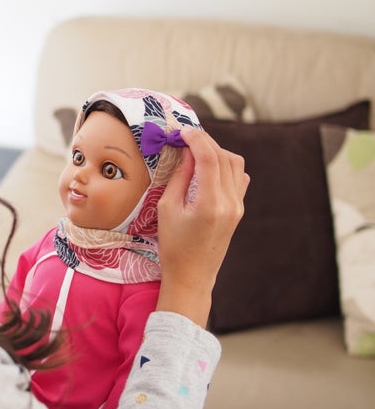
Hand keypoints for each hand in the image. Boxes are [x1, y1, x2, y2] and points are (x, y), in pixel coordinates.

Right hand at [156, 126, 248, 326]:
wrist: (192, 276)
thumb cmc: (174, 246)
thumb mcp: (168, 209)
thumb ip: (180, 177)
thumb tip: (187, 152)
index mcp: (210, 203)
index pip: (209, 157)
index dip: (196, 138)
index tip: (182, 131)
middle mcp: (230, 203)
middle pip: (224, 156)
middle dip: (205, 142)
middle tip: (186, 137)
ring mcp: (238, 207)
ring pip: (236, 164)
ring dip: (217, 151)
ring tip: (196, 150)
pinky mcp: (239, 210)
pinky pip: (239, 178)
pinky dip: (226, 165)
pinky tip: (209, 167)